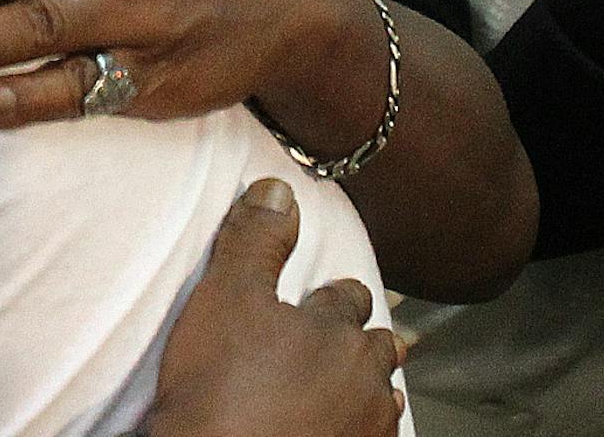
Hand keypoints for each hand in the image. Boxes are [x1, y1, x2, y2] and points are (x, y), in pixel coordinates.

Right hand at [149, 180, 405, 436]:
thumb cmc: (221, 392)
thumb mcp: (226, 297)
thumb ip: (255, 241)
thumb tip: (278, 190)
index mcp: (339, 332)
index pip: (348, 297)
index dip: (331, 294)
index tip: (322, 295)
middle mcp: (365, 382)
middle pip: (377, 348)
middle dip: (361, 340)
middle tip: (344, 339)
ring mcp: (366, 432)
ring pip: (382, 399)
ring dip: (367, 390)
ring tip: (349, 388)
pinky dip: (360, 431)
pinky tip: (342, 431)